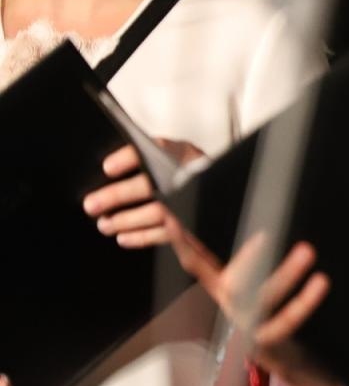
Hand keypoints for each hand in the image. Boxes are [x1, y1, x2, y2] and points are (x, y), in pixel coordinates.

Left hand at [83, 140, 204, 247]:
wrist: (219, 199)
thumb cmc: (189, 177)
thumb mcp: (174, 161)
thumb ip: (149, 160)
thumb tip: (111, 168)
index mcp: (185, 154)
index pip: (160, 148)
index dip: (131, 158)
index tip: (108, 168)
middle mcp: (192, 175)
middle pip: (152, 184)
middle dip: (118, 195)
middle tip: (93, 204)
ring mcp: (194, 201)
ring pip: (157, 212)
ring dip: (125, 220)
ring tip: (105, 224)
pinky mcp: (193, 224)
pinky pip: (164, 233)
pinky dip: (141, 237)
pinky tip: (124, 237)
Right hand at [165, 215, 339, 385]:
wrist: (274, 353)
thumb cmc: (259, 307)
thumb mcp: (243, 280)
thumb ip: (233, 254)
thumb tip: (216, 211)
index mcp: (219, 285)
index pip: (196, 261)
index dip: (183, 243)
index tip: (170, 220)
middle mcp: (228, 305)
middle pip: (232, 283)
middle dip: (246, 260)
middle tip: (266, 236)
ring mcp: (245, 325)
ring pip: (261, 300)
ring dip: (284, 275)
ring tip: (307, 250)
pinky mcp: (265, 340)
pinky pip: (284, 322)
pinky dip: (304, 302)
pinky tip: (321, 281)